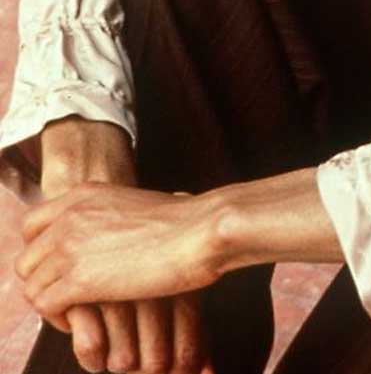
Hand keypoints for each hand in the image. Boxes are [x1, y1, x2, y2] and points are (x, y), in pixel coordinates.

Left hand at [34, 117, 211, 371]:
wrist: (200, 230)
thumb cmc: (184, 220)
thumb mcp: (137, 204)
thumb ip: (111, 215)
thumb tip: (114, 232)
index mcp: (84, 194)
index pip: (32, 225)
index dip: (42, 251)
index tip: (63, 267)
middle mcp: (69, 217)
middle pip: (27, 259)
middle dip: (44, 281)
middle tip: (71, 294)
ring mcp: (70, 247)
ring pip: (32, 286)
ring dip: (52, 302)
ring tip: (80, 310)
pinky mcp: (78, 279)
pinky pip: (45, 306)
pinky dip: (61, 318)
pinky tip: (87, 317)